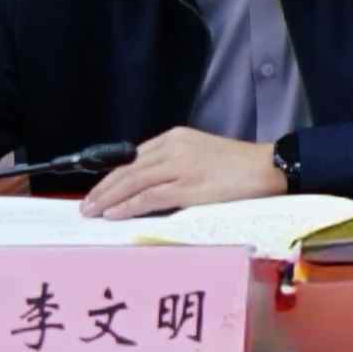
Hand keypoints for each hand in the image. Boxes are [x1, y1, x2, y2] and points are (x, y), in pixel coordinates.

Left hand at [82, 127, 291, 218]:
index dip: (110, 175)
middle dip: (103, 188)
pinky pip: (150, 197)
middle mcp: (173, 147)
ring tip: (92, 212)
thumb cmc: (238, 166)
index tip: (96, 190)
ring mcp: (180, 166)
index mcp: (174, 137)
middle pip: (127, 168)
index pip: (132, 157)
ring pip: (133, 182)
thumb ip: (174, 165)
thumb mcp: (199, 155)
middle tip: (85, 205)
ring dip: (109, 198)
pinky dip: (128, 206)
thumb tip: (148, 186)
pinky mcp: (189, 186)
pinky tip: (114, 214)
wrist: (267, 167)